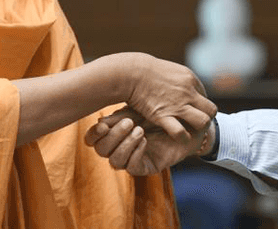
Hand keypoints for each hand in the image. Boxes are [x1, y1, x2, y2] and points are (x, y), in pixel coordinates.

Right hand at [84, 107, 210, 175]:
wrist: (185, 123)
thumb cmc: (159, 114)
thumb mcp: (137, 110)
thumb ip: (119, 116)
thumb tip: (100, 122)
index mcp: (114, 133)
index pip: (93, 140)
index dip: (93, 135)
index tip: (102, 125)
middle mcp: (119, 148)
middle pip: (101, 150)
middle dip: (114, 136)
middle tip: (129, 122)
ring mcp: (131, 159)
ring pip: (115, 161)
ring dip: (126, 144)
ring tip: (140, 131)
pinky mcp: (145, 168)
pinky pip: (132, 167)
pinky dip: (136, 153)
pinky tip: (145, 141)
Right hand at [121, 53, 216, 141]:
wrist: (130, 73)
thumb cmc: (145, 71)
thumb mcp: (170, 70)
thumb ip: (181, 80)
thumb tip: (186, 88)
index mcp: (190, 79)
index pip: (205, 97)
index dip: (198, 106)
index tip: (190, 111)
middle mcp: (188, 92)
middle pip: (211, 110)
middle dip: (205, 118)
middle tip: (194, 123)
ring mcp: (178, 105)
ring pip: (203, 122)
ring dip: (198, 129)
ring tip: (190, 131)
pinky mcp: (164, 116)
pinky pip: (181, 133)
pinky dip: (182, 137)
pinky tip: (177, 136)